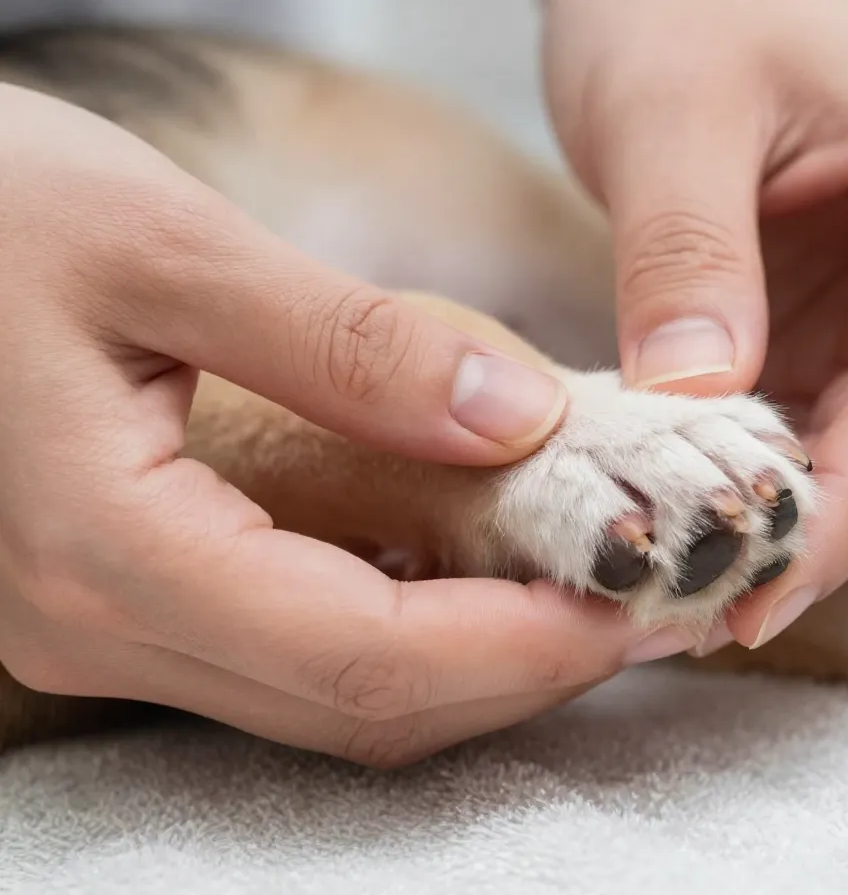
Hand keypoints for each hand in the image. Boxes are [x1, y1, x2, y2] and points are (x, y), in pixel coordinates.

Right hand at [0, 85, 687, 764]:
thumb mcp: (166, 246)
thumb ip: (347, 345)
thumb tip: (516, 419)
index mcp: (110, 552)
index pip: (365, 657)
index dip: (519, 646)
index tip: (633, 602)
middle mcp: (102, 625)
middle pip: (360, 705)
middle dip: (520, 669)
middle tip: (641, 606)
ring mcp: (109, 626)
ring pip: (332, 700)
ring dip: (474, 663)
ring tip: (584, 592)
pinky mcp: (126, 598)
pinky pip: (296, 655)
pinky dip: (408, 633)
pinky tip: (474, 575)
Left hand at [542, 0, 847, 646]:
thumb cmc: (686, 5)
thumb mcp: (669, 115)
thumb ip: (686, 255)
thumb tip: (699, 400)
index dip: (845, 509)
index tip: (751, 594)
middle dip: (823, 541)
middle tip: (699, 615)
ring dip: (808, 533)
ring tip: (696, 592)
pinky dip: (791, 493)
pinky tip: (715, 526)